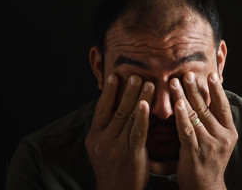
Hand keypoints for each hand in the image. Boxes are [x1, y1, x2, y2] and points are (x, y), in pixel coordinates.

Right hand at [84, 74, 154, 189]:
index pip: (101, 109)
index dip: (108, 92)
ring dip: (138, 98)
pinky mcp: (131, 154)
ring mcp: (116, 147)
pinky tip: (146, 104)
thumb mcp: (101, 147)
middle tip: (135, 75)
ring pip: (128, 117)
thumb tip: (115, 106)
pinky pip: (137, 131)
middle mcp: (102, 140)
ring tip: (147, 83)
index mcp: (94, 137)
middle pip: (116, 110)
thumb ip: (107, 129)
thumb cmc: (112, 167)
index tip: (114, 76)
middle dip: (127, 91)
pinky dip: (142, 116)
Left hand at [169, 72, 237, 189]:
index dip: (217, 90)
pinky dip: (181, 115)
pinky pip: (186, 130)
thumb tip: (206, 99)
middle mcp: (222, 137)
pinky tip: (176, 104)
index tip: (210, 74)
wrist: (206, 188)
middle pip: (207, 107)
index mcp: (230, 132)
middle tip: (186, 73)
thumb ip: (214, 122)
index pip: (224, 106)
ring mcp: (209, 144)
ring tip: (175, 83)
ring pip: (195, 115)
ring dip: (183, 97)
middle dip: (195, 89)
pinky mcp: (195, 152)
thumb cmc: (209, 160)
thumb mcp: (219, 140)